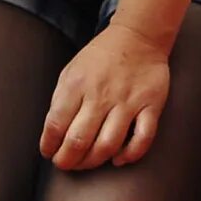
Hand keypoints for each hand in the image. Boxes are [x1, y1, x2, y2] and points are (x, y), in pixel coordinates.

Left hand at [39, 21, 170, 169]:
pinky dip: (129, 155)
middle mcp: (101, 94)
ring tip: (87, 163)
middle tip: (65, 164)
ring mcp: (128, 101)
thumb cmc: (100, 58)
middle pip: (79, 141)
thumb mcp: (71, 71)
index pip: (55, 125)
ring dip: (93, 162)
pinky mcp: (151, 106)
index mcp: (77, 84)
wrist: (138, 36)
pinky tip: (118, 158)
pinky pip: (142, 139)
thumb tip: (54, 135)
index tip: (50, 152)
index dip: (49, 146)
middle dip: (67, 160)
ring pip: (108, 145)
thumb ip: (61, 101)